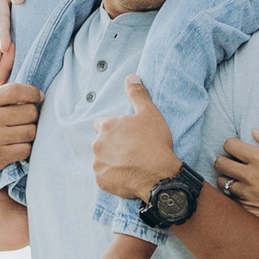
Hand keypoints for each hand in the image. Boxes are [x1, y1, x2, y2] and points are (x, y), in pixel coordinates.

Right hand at [0, 77, 43, 182]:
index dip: (33, 93)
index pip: (16, 90)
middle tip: (27, 117)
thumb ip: (0, 72)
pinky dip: (26, 147)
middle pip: (29, 112)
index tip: (39, 96)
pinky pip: (26, 149)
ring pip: (30, 132)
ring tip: (22, 130)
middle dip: (32, 115)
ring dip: (30, 132)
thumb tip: (12, 47)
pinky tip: (18, 144)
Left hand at [90, 77, 183, 203]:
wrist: (160, 176)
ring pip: (102, 159)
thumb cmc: (155, 143)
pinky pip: (104, 176)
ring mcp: (98, 164)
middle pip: (101, 142)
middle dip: (112, 145)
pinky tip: (128, 175)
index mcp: (106, 126)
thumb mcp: (149, 113)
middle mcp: (97, 144)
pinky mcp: (101, 181)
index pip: (102, 124)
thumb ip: (137, 94)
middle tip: (132, 150)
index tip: (127, 136)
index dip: (115, 129)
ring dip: (111, 160)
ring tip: (131, 164)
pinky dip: (112, 176)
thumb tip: (130, 77)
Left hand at [215, 127, 258, 244]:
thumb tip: (255, 131)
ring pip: (221, 181)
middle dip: (225, 159)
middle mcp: (248, 176)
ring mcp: (245, 194)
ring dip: (226, 177)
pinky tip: (244, 191)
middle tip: (235, 161)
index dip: (232, 143)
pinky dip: (232, 192)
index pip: (229, 145)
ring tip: (238, 177)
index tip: (239, 148)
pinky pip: (229, 197)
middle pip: (220, 163)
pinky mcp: (245, 208)